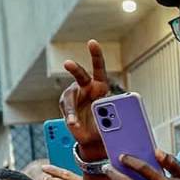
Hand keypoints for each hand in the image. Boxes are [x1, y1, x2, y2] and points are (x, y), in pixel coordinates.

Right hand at [59, 39, 110, 159]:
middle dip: (74, 69)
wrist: (93, 136)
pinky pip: (68, 110)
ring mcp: (75, 95)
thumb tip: (110, 119)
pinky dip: (71, 118)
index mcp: (101, 86)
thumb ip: (110, 118)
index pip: (98, 68)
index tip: (91, 43)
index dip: (95, 55)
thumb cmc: (105, 124)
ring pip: (69, 97)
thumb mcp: (111, 121)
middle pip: (80, 75)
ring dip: (71, 110)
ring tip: (74, 122)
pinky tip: (74, 124)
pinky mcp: (67, 104)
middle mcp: (87, 87)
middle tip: (67, 63)